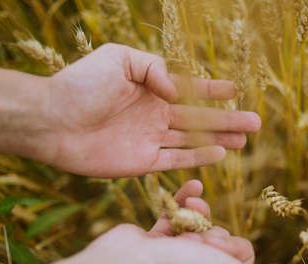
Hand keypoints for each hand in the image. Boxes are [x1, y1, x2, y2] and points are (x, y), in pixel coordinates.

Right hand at [0, 181, 298, 263]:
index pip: (241, 254)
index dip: (232, 249)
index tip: (214, 254)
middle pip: (221, 236)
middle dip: (212, 233)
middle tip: (196, 244)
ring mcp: (175, 254)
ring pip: (200, 223)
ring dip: (199, 214)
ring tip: (191, 213)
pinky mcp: (156, 238)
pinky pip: (176, 213)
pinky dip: (184, 199)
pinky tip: (194, 185)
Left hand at [43, 43, 259, 176]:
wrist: (52, 120)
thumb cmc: (82, 84)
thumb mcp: (119, 58)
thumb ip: (153, 68)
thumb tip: (176, 91)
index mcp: (150, 88)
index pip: (189, 89)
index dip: (212, 90)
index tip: (235, 89)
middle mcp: (154, 114)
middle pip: (198, 119)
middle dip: (227, 119)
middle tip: (255, 122)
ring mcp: (150, 139)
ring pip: (193, 141)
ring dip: (219, 140)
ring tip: (244, 139)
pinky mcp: (142, 162)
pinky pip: (176, 160)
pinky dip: (198, 158)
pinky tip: (220, 153)